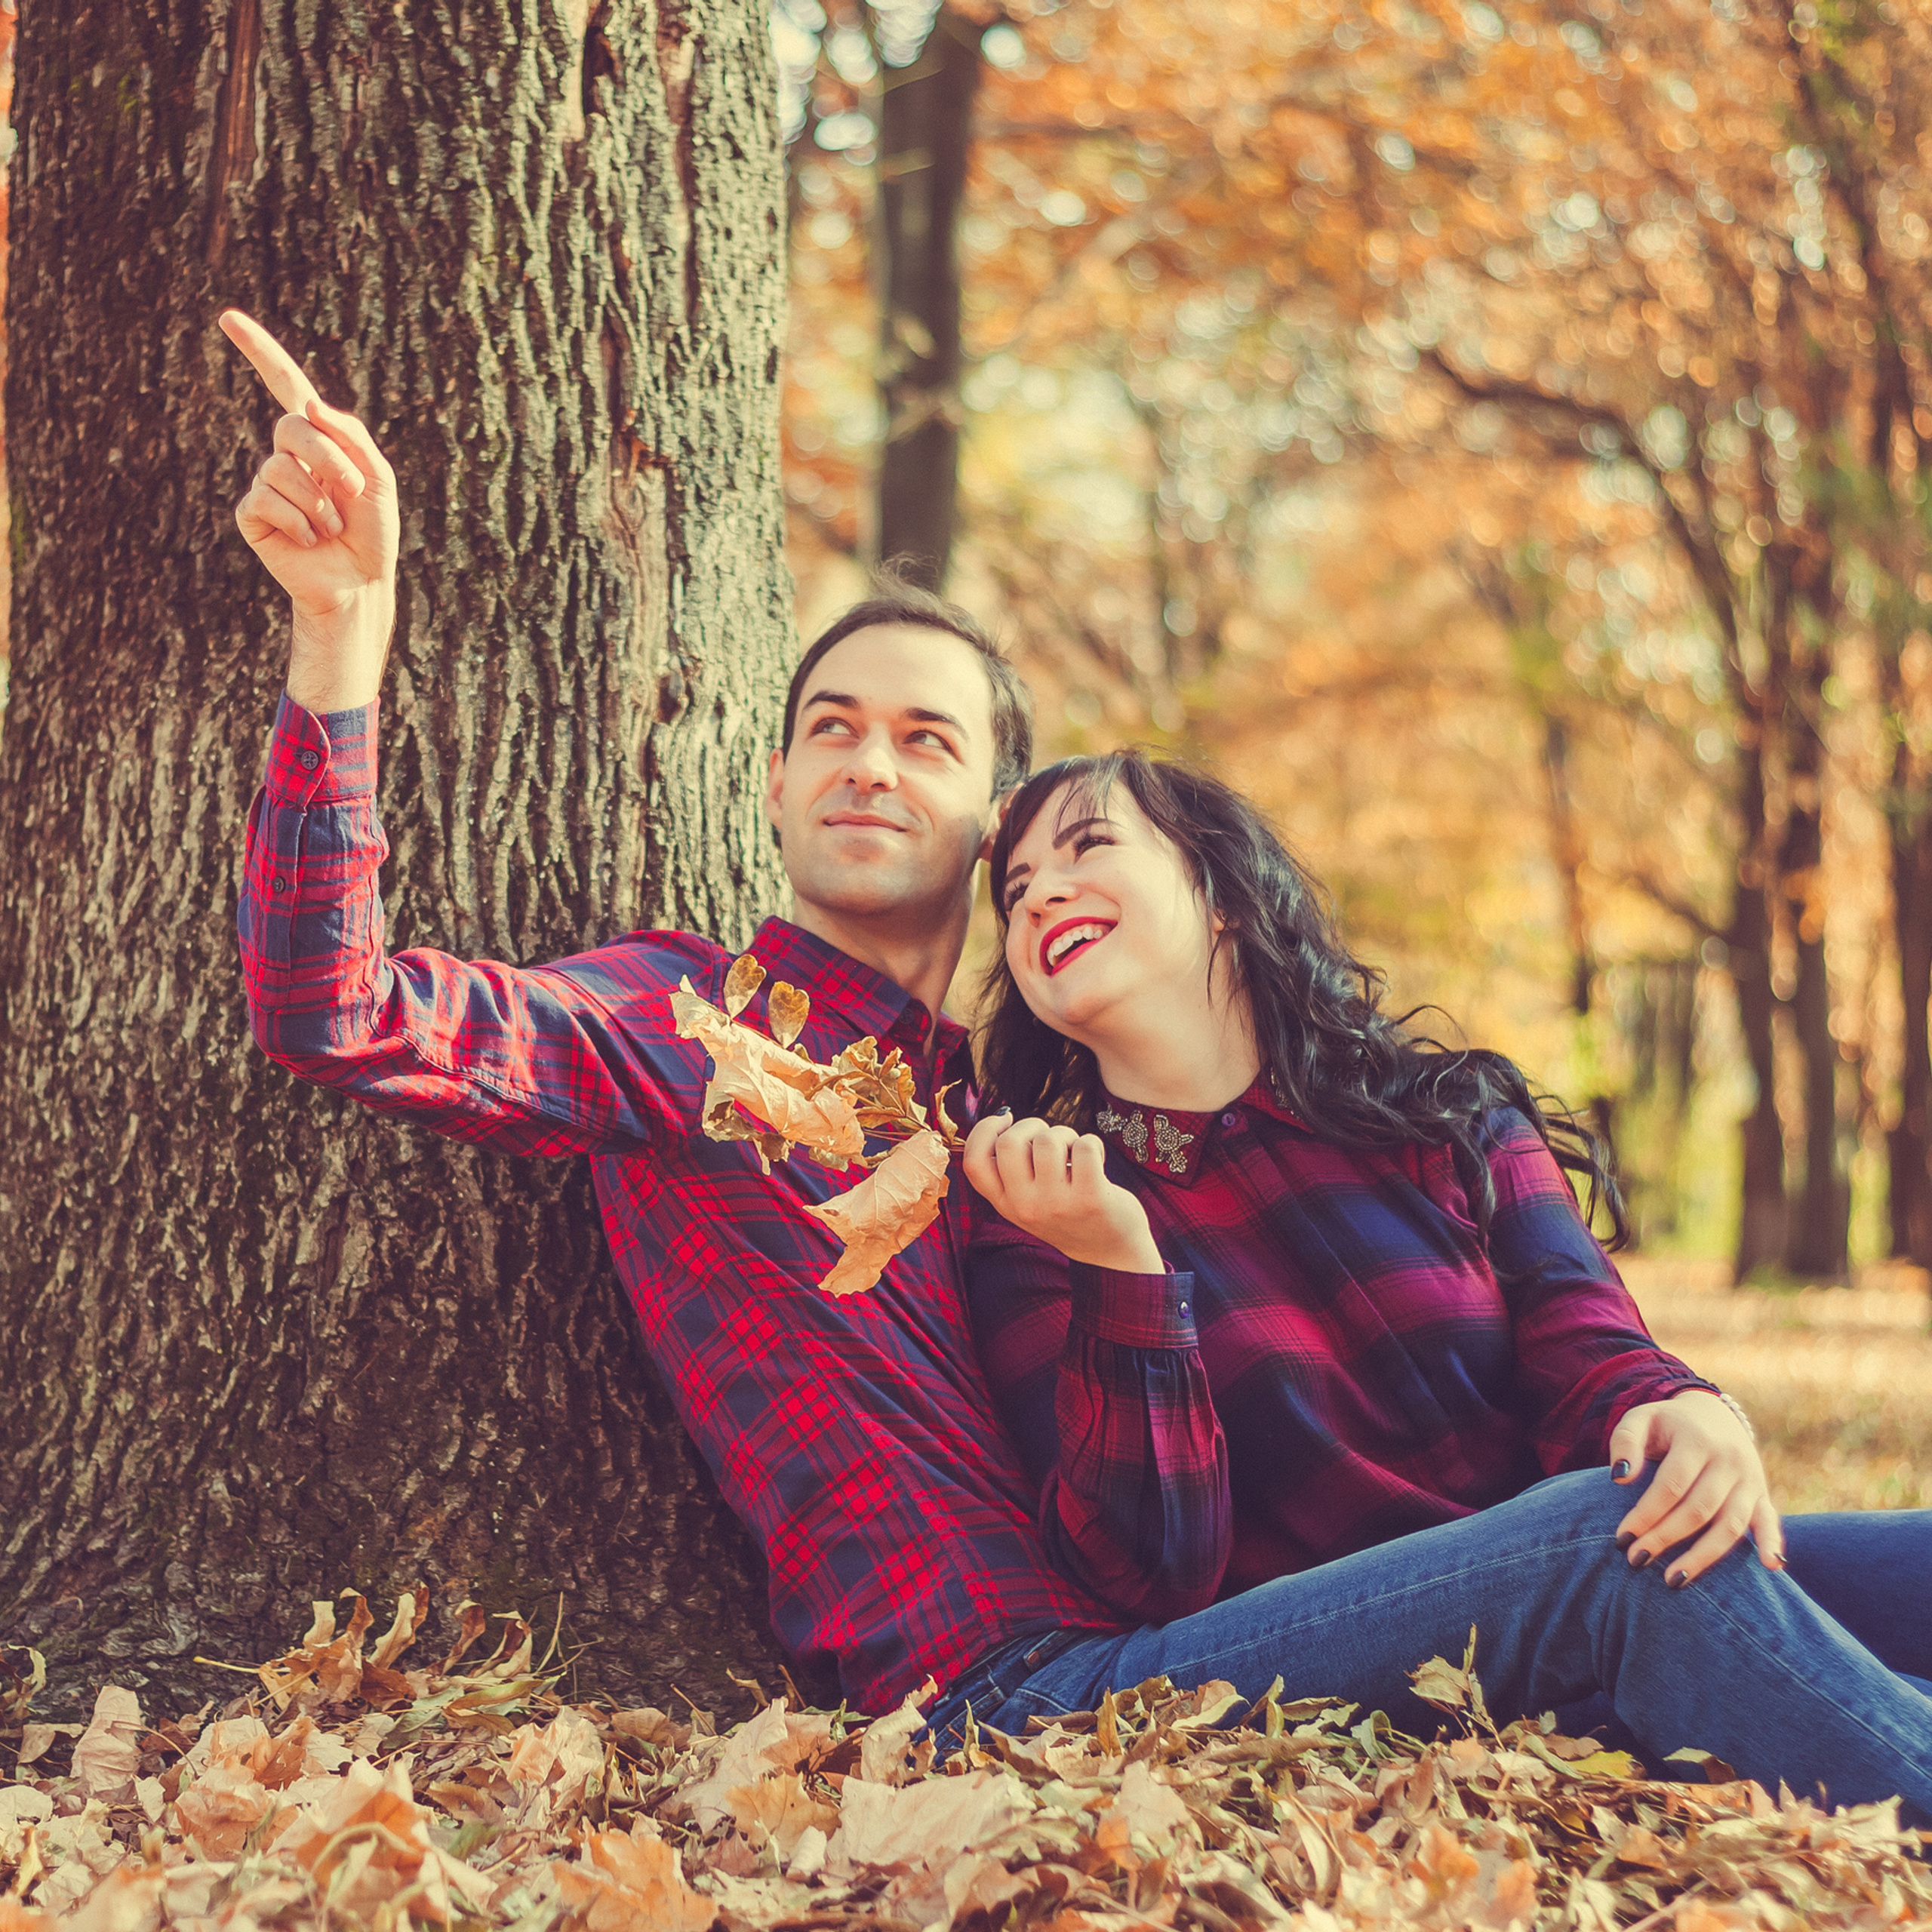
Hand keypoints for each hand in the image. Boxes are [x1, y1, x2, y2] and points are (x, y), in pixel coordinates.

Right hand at [220, 309, 399, 708]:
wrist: (361, 583)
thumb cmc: (373, 532)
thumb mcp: (379, 478)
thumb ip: (352, 436)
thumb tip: (310, 404)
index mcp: (318, 440)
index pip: (284, 385)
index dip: (259, 352)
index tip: (227, 318)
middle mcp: (287, 455)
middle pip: (291, 426)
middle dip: (329, 458)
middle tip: (353, 492)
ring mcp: (266, 484)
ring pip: (281, 468)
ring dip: (320, 502)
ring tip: (332, 528)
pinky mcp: (252, 515)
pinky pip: (266, 500)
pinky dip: (299, 522)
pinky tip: (309, 540)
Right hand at [963, 1114, 1163, 1272]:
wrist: (1111, 1251)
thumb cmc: (1068, 1212)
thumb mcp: (1028, 1201)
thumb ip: (1011, 1172)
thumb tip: (1003, 1118)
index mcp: (1005, 1204)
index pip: (975, 1162)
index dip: (984, 1130)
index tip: (1006, 1118)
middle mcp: (1025, 1207)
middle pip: (1009, 1142)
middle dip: (1032, 1125)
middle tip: (1049, 1138)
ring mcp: (1056, 1204)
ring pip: (1049, 1139)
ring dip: (1066, 1135)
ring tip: (1075, 1153)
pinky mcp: (1090, 1199)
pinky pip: (1085, 1146)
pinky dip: (1092, 1144)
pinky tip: (1097, 1161)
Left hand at [1608, 1390, 1782, 1586]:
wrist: (1711, 1413)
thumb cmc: (1666, 1423)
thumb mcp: (1641, 1419)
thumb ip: (1625, 1442)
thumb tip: (1620, 1478)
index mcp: (1697, 1440)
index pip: (1671, 1485)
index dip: (1646, 1514)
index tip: (1621, 1538)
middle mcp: (1729, 1460)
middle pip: (1698, 1509)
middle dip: (1665, 1538)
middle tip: (1635, 1561)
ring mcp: (1749, 1479)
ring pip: (1730, 1525)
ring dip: (1703, 1556)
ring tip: (1672, 1581)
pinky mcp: (1762, 1494)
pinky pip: (1769, 1521)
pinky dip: (1772, 1543)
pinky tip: (1771, 1567)